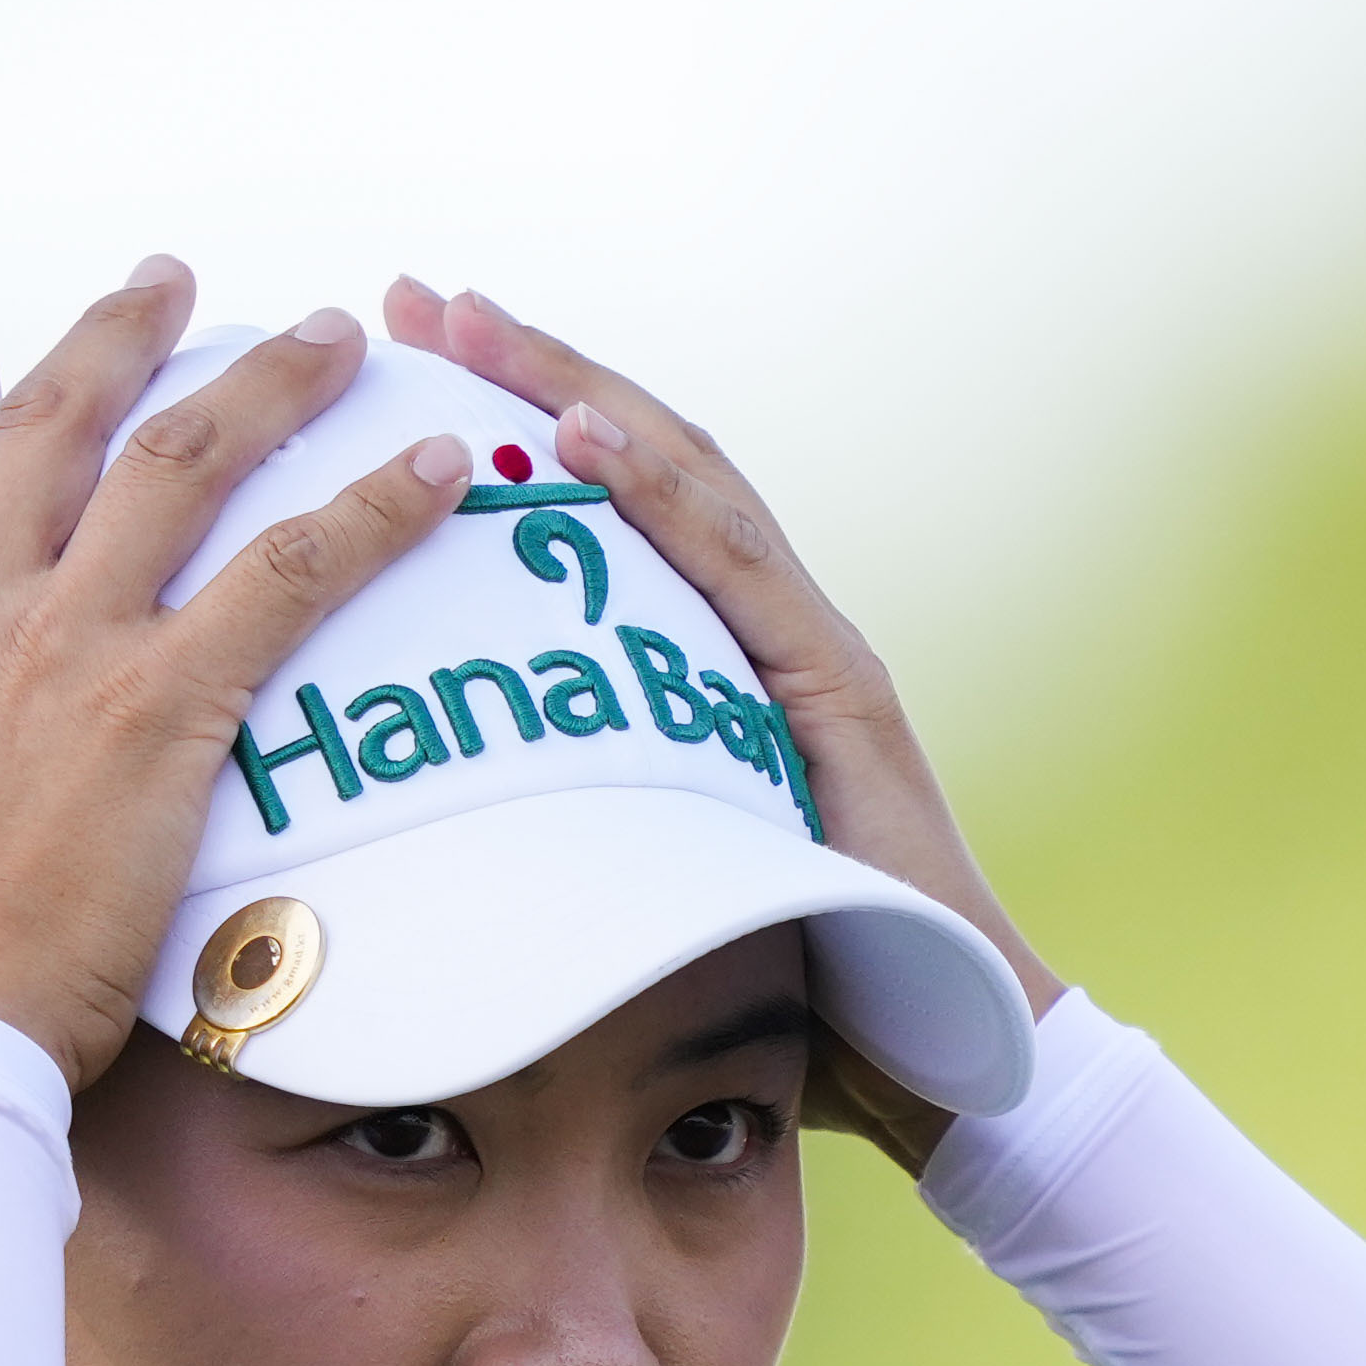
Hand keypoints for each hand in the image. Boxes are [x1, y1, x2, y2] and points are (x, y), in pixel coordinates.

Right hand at [0, 264, 472, 1082]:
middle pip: (50, 429)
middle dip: (118, 339)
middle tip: (174, 285)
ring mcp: (64, 645)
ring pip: (178, 462)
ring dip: (265, 382)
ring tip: (331, 334)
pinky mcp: (160, 703)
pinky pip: (290, 576)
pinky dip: (371, 513)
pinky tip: (433, 472)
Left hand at [381, 280, 1065, 1169]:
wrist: (950, 1067)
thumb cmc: (802, 1002)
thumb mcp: (644, 894)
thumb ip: (570, 843)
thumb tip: (427, 847)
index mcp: (733, 665)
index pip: (623, 506)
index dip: (526, 421)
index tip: (419, 359)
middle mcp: (779, 633)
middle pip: (647, 458)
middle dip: (531, 368)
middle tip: (414, 298)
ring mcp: (818, 653)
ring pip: (689, 481)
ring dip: (573, 389)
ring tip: (471, 322)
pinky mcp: (843, 696)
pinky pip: (737, 572)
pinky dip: (656, 493)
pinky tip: (576, 434)